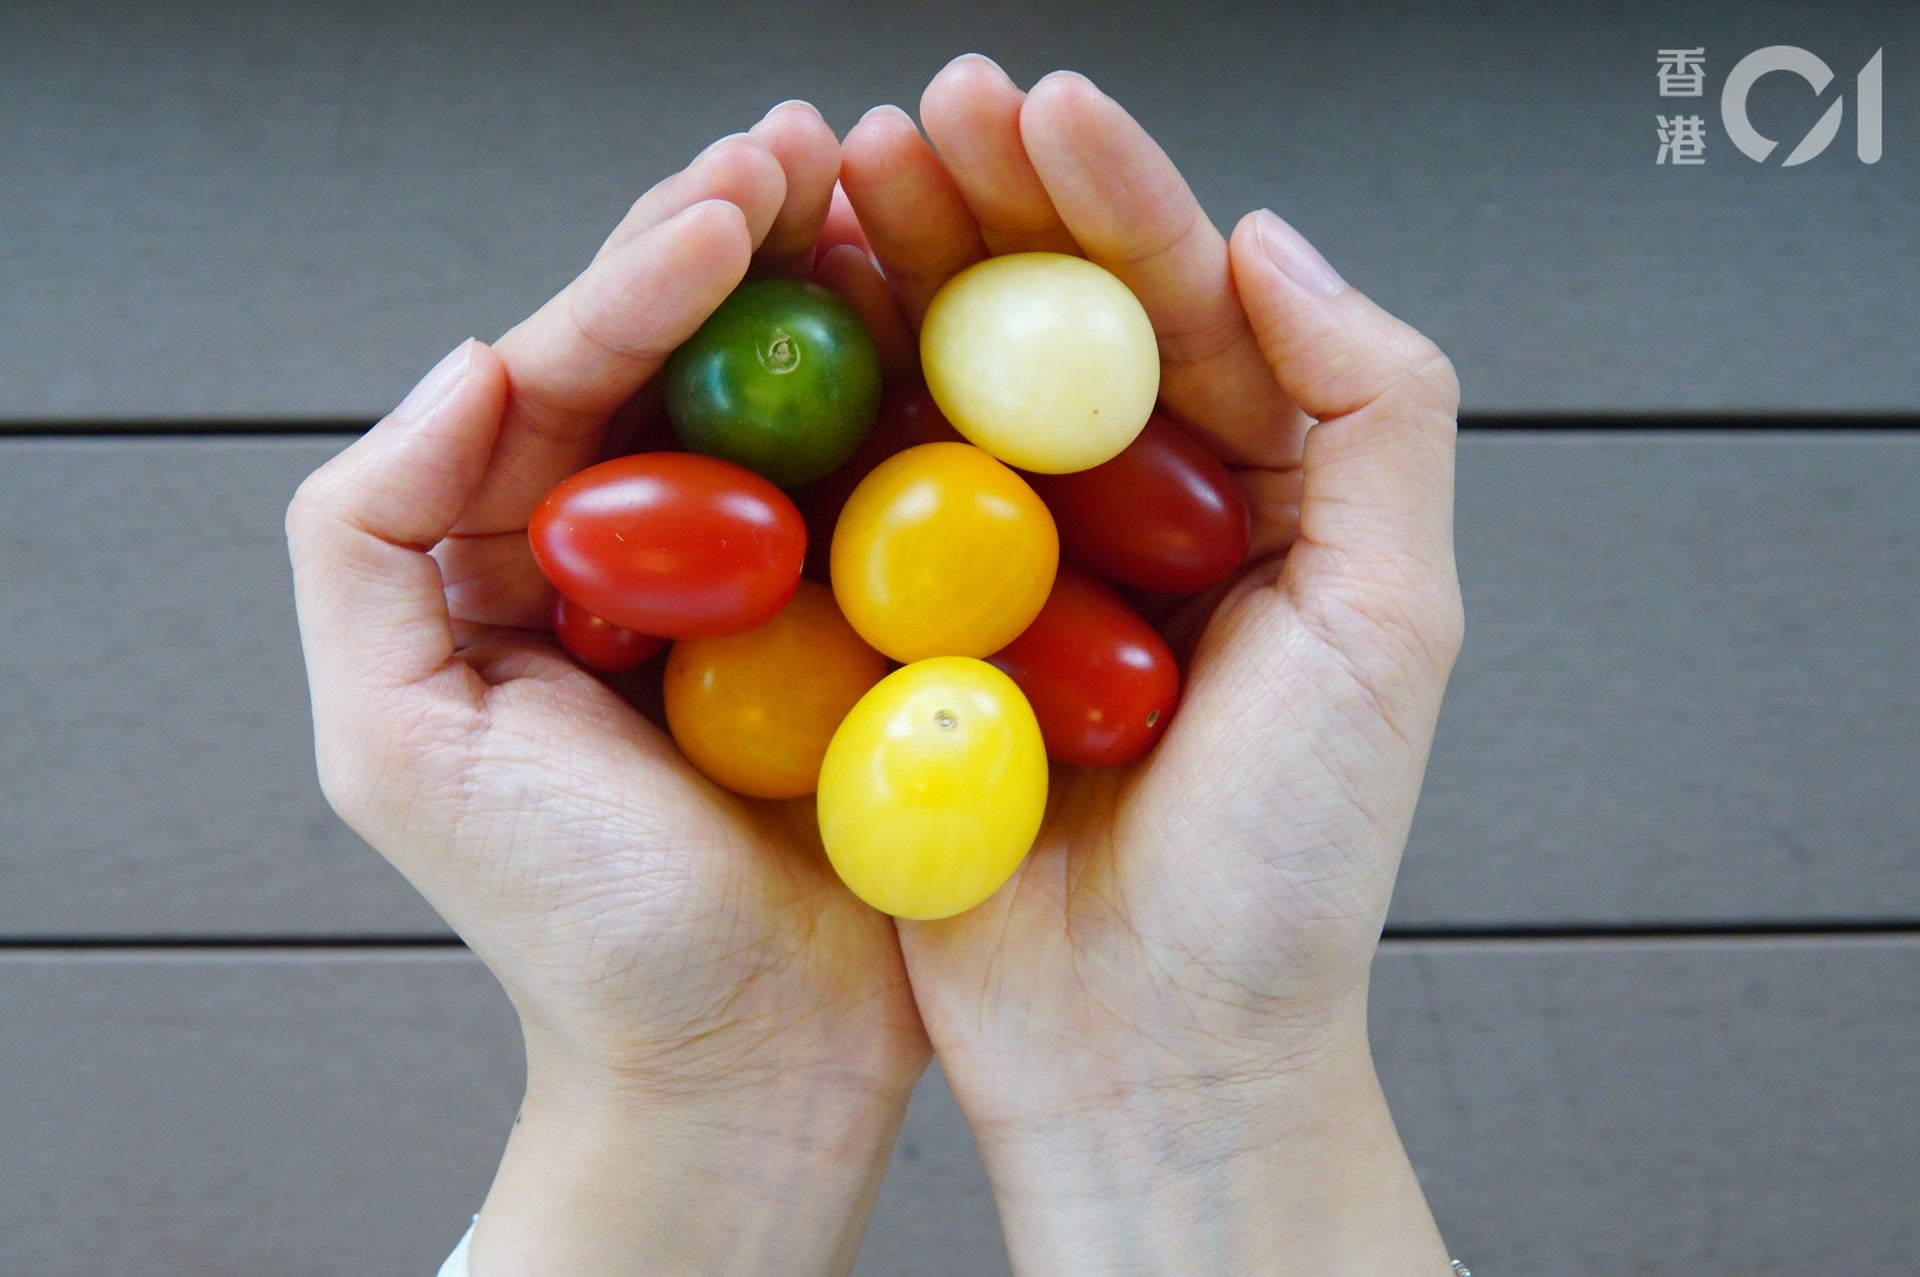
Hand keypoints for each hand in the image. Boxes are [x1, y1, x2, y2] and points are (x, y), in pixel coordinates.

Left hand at [286, 104, 926, 1276]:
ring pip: (797, 406)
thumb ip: (369, 542)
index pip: (566, 377)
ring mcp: (769, 587)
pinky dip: (923, 402)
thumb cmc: (573, 929)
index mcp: (517, 560)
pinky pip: (896, 495)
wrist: (745, 1062)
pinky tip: (958, 320)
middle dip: (739, 244)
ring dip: (839, 290)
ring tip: (881, 189)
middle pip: (685, 364)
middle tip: (809, 148)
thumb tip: (469, 360)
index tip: (725, 208)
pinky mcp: (875, 628)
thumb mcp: (398, 743)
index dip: (635, 278)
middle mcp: (642, 556)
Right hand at [840, 57, 1462, 1271]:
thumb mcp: (1394, 625)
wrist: (1151, 1050)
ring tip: (838, 182)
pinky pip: (859, 516)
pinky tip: (780, 336)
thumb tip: (1270, 240)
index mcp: (1247, 500)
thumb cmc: (1289, 866)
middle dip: (984, 210)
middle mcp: (1121, 524)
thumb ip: (1376, 411)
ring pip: (940, 399)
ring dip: (891, 285)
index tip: (1041, 105)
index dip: (1112, 198)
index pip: (1175, 311)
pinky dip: (820, 423)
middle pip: (1046, 332)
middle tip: (913, 116)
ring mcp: (1004, 585)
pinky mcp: (907, 653)